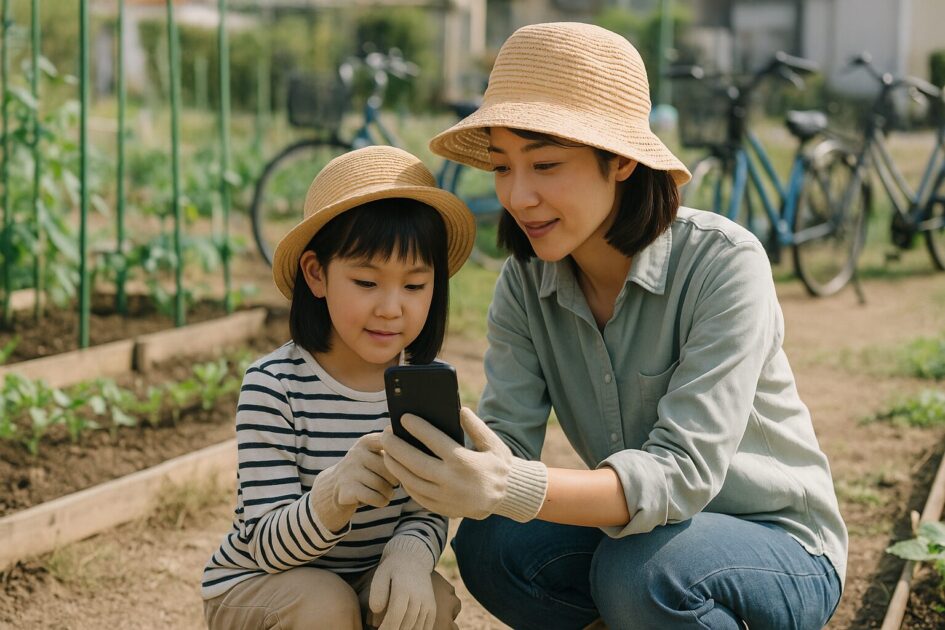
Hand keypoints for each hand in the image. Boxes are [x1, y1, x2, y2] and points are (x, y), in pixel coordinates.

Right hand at [310, 432, 398, 531]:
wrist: (334, 487)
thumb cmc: (366, 471)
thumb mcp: (374, 454)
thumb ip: (393, 449)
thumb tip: (415, 453)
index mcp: (366, 441)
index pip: (391, 443)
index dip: (402, 456)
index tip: (405, 461)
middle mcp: (356, 453)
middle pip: (390, 469)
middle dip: (396, 480)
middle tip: (393, 484)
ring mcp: (350, 471)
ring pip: (384, 485)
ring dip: (390, 493)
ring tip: (387, 493)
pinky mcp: (347, 490)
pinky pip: (376, 498)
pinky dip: (382, 502)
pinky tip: (380, 500)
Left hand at [369, 536, 435, 629]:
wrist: (414, 559)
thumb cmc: (393, 569)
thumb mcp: (381, 573)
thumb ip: (377, 591)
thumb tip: (377, 610)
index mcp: (404, 588)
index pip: (395, 615)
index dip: (387, 628)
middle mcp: (419, 596)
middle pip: (406, 624)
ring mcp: (427, 602)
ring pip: (417, 627)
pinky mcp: (432, 607)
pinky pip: (427, 626)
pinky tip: (408, 629)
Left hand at [380, 407, 547, 521]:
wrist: (508, 497)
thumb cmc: (498, 465)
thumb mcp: (494, 444)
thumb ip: (477, 427)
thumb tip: (461, 410)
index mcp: (464, 461)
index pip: (434, 440)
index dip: (417, 427)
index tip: (403, 417)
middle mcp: (451, 480)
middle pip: (414, 461)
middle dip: (396, 446)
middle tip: (385, 434)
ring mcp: (445, 497)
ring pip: (411, 480)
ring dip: (395, 465)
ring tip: (386, 452)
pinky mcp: (442, 508)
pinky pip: (417, 495)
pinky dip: (405, 482)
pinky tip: (399, 470)